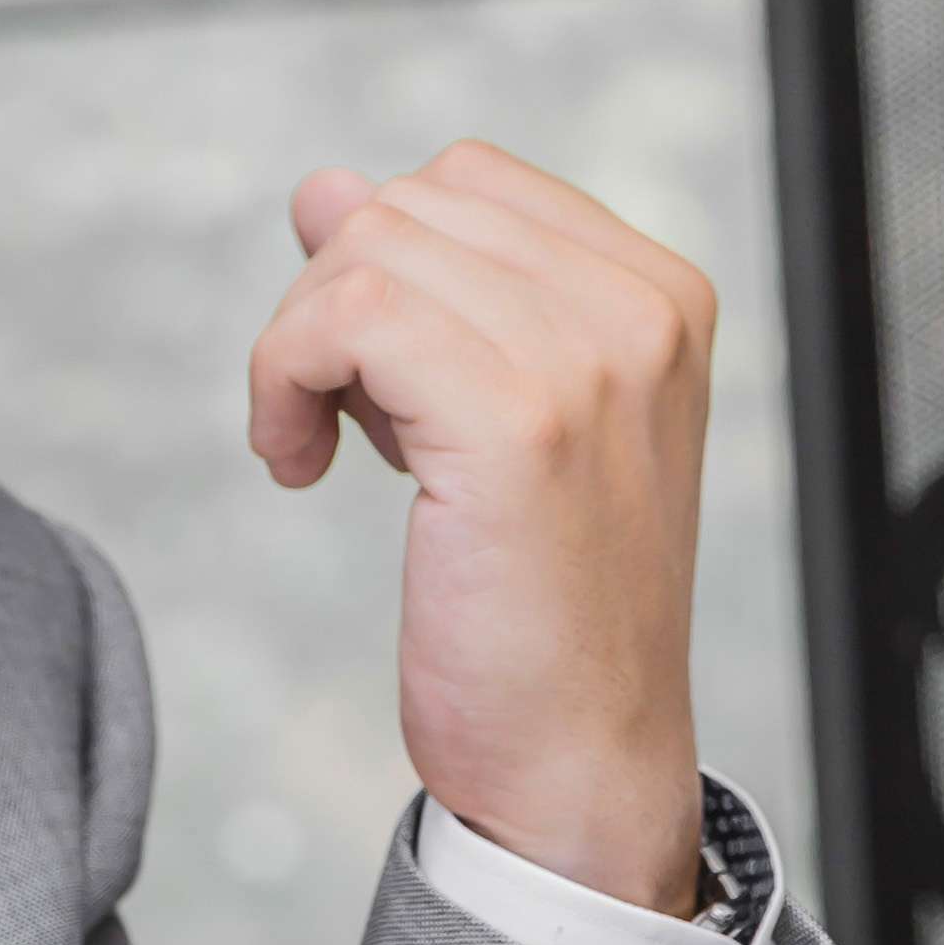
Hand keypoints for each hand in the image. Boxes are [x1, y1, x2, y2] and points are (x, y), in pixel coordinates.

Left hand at [247, 139, 713, 916]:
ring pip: (367, 249)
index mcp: (659, 297)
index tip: (383, 384)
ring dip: (299, 349)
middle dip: (335, 305)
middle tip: (345, 427)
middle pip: (408, 204)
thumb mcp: (495, 415)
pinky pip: (347, 314)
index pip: (469, 182)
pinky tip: (298, 465)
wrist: (580, 762)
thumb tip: (326, 187)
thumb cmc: (538, 608)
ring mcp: (589, 357)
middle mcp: (641, 310)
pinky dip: (284, 380)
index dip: (387, 265)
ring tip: (321, 447)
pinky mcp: (518, 418)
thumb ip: (432, 292)